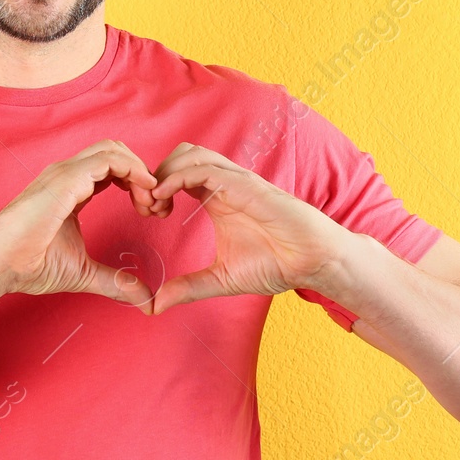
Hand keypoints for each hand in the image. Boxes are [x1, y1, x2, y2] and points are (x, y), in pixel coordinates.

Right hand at [0, 140, 160, 312]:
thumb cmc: (28, 265)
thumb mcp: (83, 272)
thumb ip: (115, 281)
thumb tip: (144, 300)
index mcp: (70, 189)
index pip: (111, 170)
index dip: (136, 184)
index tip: (150, 212)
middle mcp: (68, 175)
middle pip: (116, 152)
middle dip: (142, 173)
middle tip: (155, 206)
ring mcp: (66, 173)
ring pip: (114, 149)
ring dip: (140, 171)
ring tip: (151, 201)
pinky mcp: (67, 178)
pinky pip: (109, 159)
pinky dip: (134, 170)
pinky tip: (145, 192)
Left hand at [146, 143, 356, 313]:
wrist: (313, 263)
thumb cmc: (275, 264)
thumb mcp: (221, 279)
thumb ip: (188, 288)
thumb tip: (156, 305)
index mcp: (217, 197)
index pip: (178, 172)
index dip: (157, 186)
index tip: (147, 213)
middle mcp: (224, 183)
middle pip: (180, 154)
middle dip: (156, 173)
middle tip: (147, 205)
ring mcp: (236, 181)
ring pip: (191, 154)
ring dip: (165, 172)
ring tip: (155, 202)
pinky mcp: (247, 186)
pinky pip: (206, 169)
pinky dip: (178, 177)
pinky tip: (166, 198)